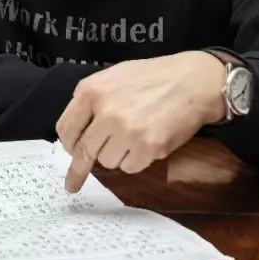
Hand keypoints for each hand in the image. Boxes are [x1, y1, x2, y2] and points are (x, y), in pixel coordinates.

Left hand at [56, 51, 225, 192]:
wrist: (193, 81)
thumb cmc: (152, 77)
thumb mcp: (112, 77)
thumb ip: (91, 100)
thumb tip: (76, 130)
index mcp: (91, 91)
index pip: (66, 128)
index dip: (68, 144)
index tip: (69, 154)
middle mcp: (105, 111)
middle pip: (83, 151)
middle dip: (80, 168)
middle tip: (73, 183)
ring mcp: (126, 131)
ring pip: (107, 161)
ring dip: (116, 156)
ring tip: (133, 137)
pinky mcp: (147, 147)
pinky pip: (129, 167)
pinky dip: (136, 160)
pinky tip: (147, 142)